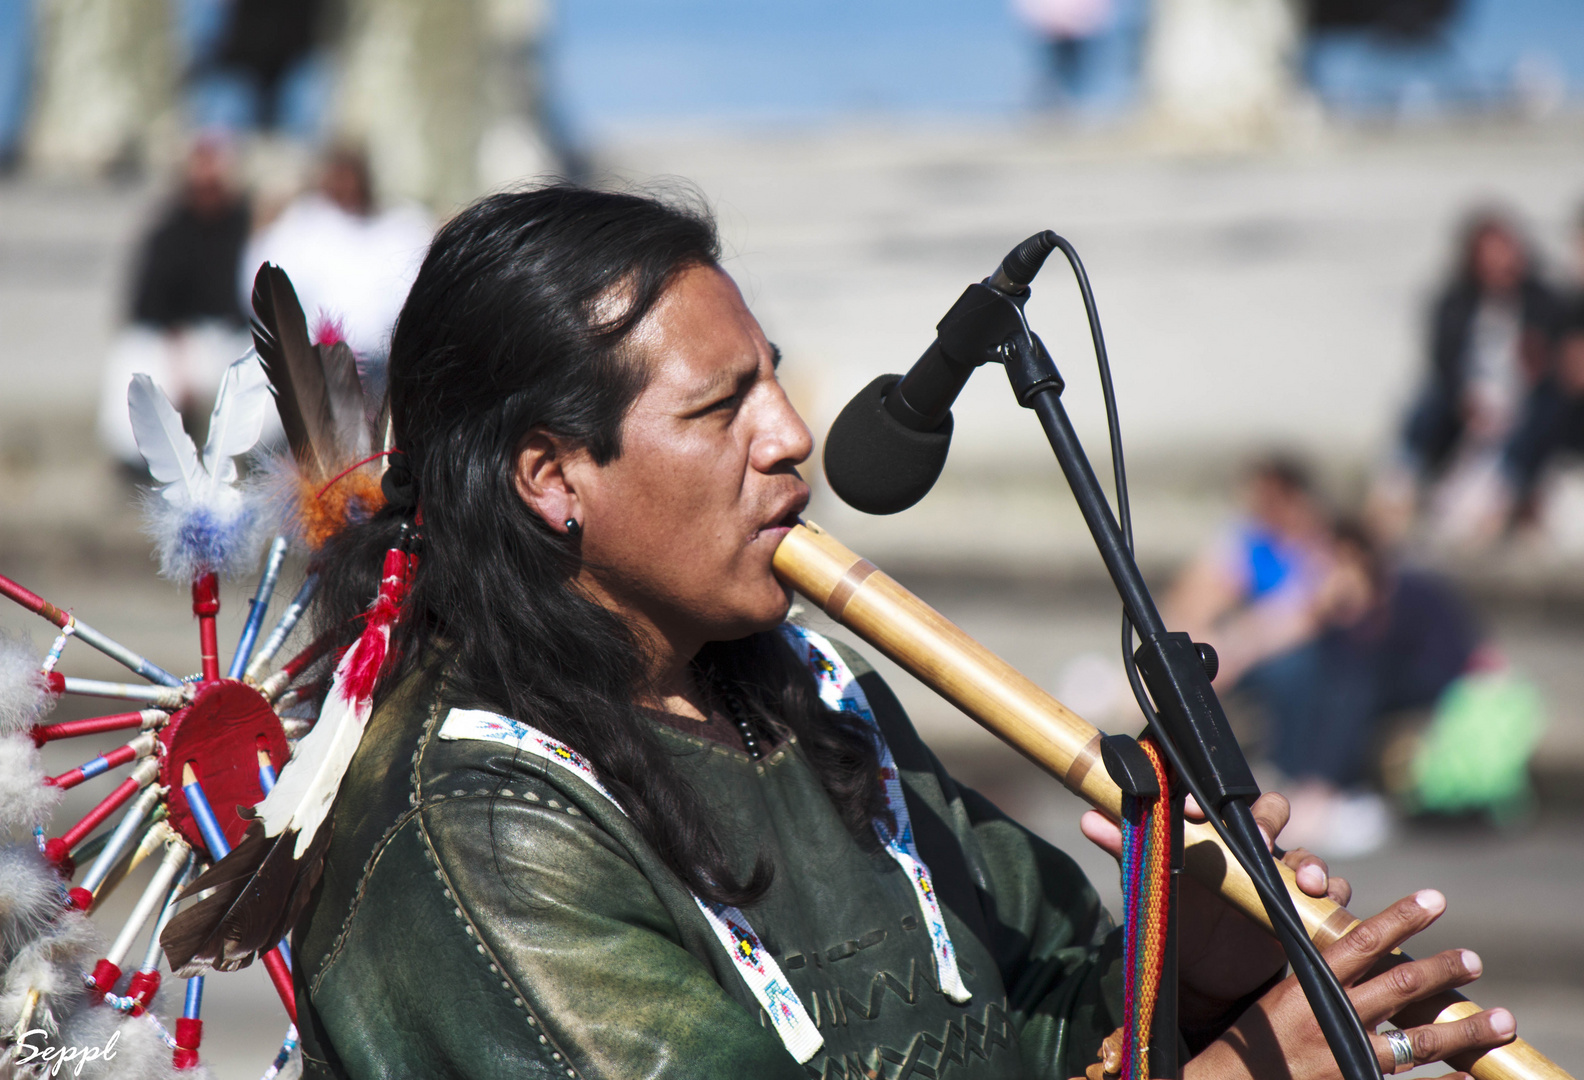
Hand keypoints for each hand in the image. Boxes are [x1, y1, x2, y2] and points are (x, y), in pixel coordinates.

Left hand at [1081, 791, 1346, 1026]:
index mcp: (1213, 831)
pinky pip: (1330, 893)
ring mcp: (1281, 875)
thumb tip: (1088, 818)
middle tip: (1258, 840)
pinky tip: (1325, 899)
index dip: (1210, 798)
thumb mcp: (1149, 882)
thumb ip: (1125, 849)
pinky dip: (1332, 893)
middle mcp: (1250, 846)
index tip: (1195, 811)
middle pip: (1270, 814)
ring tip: (1305, 879)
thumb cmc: (1174, 911)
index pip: (1217, 800)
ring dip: (1311, 862)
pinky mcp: (1303, 908)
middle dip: (1267, 822)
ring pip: (1306, 853)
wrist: (1200, 969)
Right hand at [1186, 889, 1514, 1079]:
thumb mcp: (1281, 994)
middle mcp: (1333, 1017)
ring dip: (1465, 1030)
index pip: (1364, 939)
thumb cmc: (1255, 1037)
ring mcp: (1347, 1057)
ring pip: (1419, 1040)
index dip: (1403, 917)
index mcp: (1311, 983)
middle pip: (1400, 986)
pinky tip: (1472, 1078)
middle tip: (1473, 959)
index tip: (1435, 899)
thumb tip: (1363, 947)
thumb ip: (1322, 974)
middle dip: (1442, 970)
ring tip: (1503, 1019)